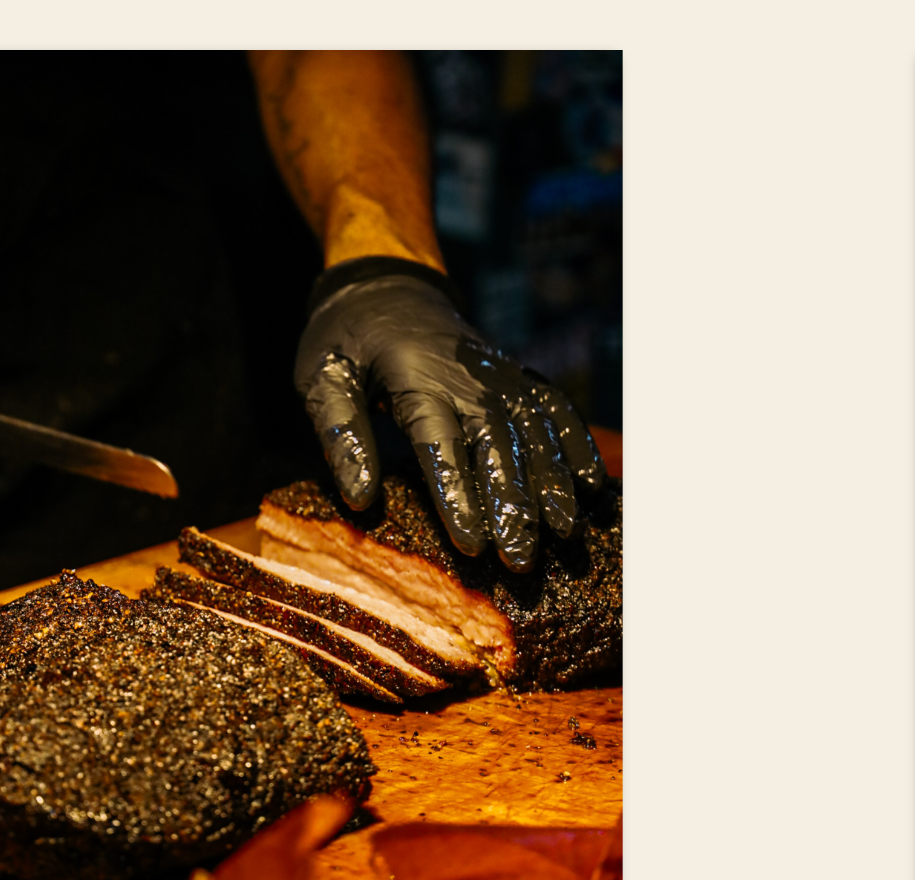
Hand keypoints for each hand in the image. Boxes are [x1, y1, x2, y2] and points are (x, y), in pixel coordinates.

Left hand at [295, 259, 605, 571]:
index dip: (457, 495)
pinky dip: (579, 447)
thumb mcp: (322, 375)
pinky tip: (592, 488)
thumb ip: (340, 433)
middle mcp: (469, 377)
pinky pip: (559, 411)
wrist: (391, 286)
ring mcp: (503, 376)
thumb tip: (361, 498)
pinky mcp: (521, 377)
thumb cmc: (349, 339)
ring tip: (564, 534)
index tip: (471, 543)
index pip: (440, 442)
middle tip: (521, 558)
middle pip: (499, 444)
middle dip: (514, 505)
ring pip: (537, 432)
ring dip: (554, 485)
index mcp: (415, 376)